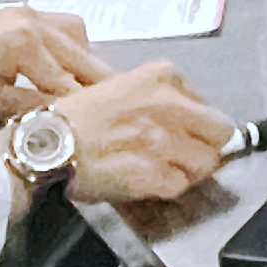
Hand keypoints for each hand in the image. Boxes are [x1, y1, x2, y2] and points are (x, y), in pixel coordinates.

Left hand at [0, 6, 108, 118]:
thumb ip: (37, 106)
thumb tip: (71, 119)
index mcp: (26, 42)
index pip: (68, 81)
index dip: (86, 106)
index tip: (105, 125)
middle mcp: (34, 21)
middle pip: (81, 55)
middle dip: (97, 82)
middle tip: (113, 108)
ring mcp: (29, 13)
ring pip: (77, 35)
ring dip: (86, 60)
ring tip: (89, 88)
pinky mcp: (21, 13)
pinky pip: (60, 26)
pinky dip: (71, 45)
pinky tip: (67, 67)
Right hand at [52, 62, 234, 203]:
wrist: (46, 145)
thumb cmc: (75, 117)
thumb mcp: (121, 86)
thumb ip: (159, 96)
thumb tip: (190, 114)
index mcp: (163, 77)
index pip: (208, 105)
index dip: (196, 124)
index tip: (182, 131)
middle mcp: (170, 106)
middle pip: (221, 133)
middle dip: (205, 146)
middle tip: (184, 155)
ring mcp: (164, 141)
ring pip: (205, 163)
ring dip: (186, 170)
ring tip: (159, 168)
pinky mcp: (154, 173)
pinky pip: (179, 186)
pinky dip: (165, 188)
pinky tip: (144, 180)